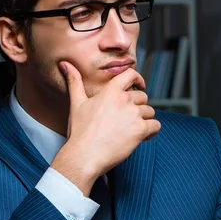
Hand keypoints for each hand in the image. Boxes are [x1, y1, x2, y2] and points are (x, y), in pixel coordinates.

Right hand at [51, 62, 160, 194]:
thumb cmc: (79, 131)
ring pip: (149, 112)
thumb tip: (64, 64)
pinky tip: (141, 137)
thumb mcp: (76, 103)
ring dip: (144, 120)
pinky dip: (151, 131)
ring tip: (131, 130)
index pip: (131, 75)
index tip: (141, 85)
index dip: (138, 79)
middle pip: (142, 97)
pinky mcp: (140, 130)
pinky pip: (156, 126)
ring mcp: (134, 115)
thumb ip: (74, 81)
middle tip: (127, 119)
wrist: (84, 155)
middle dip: (138, 107)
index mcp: (110, 91)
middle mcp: (124, 100)